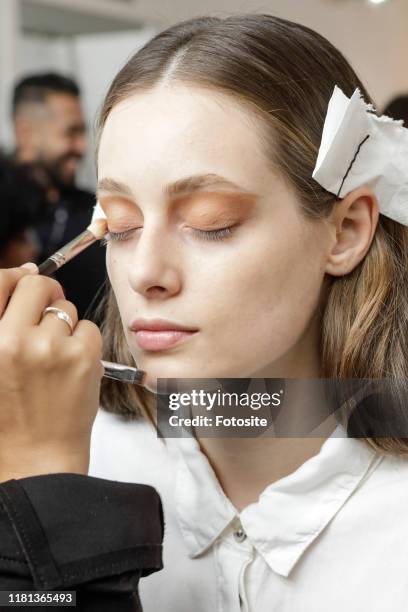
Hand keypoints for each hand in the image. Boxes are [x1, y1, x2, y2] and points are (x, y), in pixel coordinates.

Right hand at [0, 265, 103, 481]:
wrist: (34, 460)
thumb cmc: (8, 419)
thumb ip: (1, 324)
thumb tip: (24, 274)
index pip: (0, 281)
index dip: (16, 278)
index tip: (23, 281)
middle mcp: (13, 340)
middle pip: (39, 287)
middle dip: (45, 295)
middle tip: (46, 314)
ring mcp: (51, 348)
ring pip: (67, 309)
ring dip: (64, 326)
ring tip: (54, 358)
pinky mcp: (84, 358)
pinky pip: (89, 329)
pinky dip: (84, 343)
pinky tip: (72, 367)